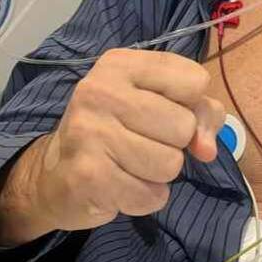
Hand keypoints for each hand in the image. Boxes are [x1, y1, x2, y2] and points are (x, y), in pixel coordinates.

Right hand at [0, 48, 224, 243]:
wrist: (54, 173)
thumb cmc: (119, 128)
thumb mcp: (160, 103)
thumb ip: (201, 113)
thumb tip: (207, 149)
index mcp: (122, 63)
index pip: (195, 80)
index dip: (193, 105)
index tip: (167, 110)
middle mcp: (101, 90)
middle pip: (184, 126)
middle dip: (176, 144)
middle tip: (144, 142)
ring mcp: (90, 132)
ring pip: (170, 163)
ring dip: (160, 174)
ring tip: (132, 164)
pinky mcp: (88, 176)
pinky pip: (151, 195)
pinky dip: (145, 197)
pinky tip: (122, 185)